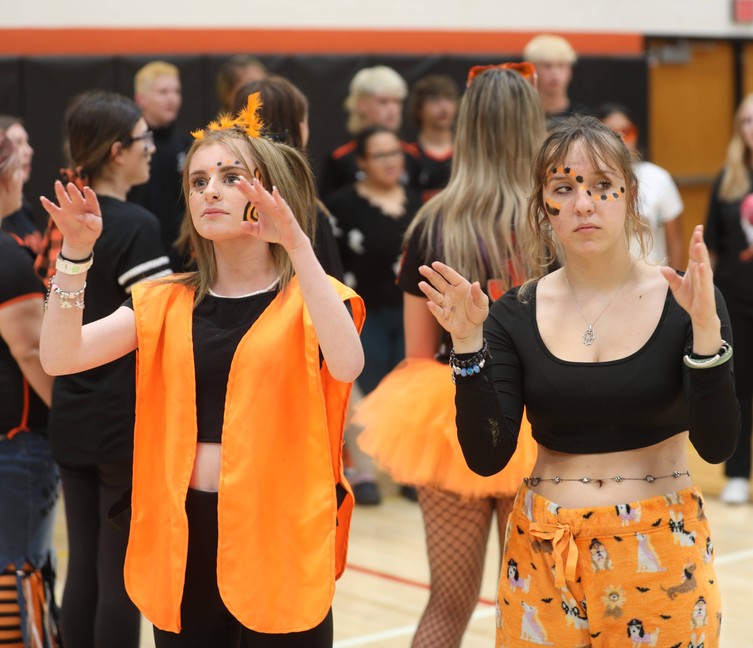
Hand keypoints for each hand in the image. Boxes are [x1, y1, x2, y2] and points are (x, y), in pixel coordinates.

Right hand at [39, 181, 101, 254]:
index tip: (87, 189)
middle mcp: (78, 204)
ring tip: (58, 184)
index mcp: (90, 206)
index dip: (89, 194)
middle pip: (76, 196)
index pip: (90, 199)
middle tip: (70, 185)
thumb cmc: (91, 231)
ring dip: (60, 191)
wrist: (81, 239)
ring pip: (63, 197)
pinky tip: (43, 199)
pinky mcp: (58, 215)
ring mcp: (67, 208)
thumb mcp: (96, 228)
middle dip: (73, 191)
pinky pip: (51, 208)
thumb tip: (79, 217)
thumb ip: (91, 221)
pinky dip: (47, 204)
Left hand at [237, 177, 308, 251]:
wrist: (289, 239)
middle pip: (257, 194)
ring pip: (268, 197)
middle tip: (240, 178)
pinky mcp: (286, 213)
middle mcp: (269, 204)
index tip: (236, 182)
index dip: (244, 190)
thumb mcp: (259, 232)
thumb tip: (241, 224)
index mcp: (262, 207)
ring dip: (261, 190)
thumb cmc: (275, 233)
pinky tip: (274, 191)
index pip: (251, 196)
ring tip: (254, 182)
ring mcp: (277, 207)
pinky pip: (281, 204)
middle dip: (249, 186)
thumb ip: (250, 228)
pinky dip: (278, 199)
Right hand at [418, 261, 487, 349]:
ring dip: (428, 290)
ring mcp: (445, 304)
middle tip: (422, 268)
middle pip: (438, 282)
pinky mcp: (442, 316)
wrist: (472, 328)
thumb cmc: (477, 312)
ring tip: (421, 284)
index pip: (450, 275)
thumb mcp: (482, 303)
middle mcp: (450, 293)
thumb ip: (479, 294)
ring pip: (435, 295)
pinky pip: (437, 311)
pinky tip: (430, 303)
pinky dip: (434, 308)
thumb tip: (476, 284)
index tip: (434, 264)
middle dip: (430, 275)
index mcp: (460, 285)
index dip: (442, 269)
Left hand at [660, 225, 720, 341]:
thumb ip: (670, 277)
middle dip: (699, 242)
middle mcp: (701, 271)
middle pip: (700, 254)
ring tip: (699, 243)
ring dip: (702, 254)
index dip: (695, 240)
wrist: (699, 314)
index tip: (697, 228)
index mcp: (694, 269)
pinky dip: (703, 272)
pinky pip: (705, 280)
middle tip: (699, 229)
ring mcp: (705, 280)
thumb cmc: (690, 299)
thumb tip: (662, 267)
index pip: (694, 252)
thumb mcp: (676, 287)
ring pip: (704, 264)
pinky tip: (702, 265)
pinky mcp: (706, 290)